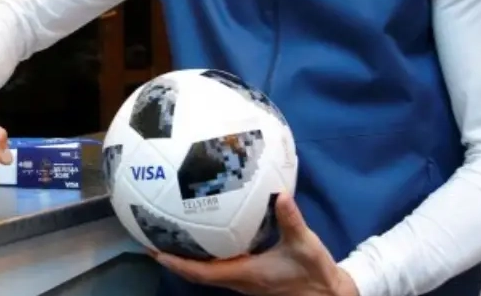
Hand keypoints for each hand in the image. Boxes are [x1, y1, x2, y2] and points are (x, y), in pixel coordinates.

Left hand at [153, 195, 358, 295]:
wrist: (328, 294)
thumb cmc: (313, 272)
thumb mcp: (305, 244)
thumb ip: (291, 220)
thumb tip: (280, 195)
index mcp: (245, 274)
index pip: (202, 273)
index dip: (177, 264)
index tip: (155, 252)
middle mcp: (238, 280)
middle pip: (197, 274)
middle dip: (173, 259)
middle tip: (152, 240)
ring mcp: (243, 280)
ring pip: (207, 272)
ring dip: (186, 259)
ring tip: (170, 236)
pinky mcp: (250, 277)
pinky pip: (218, 268)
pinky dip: (204, 256)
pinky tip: (203, 236)